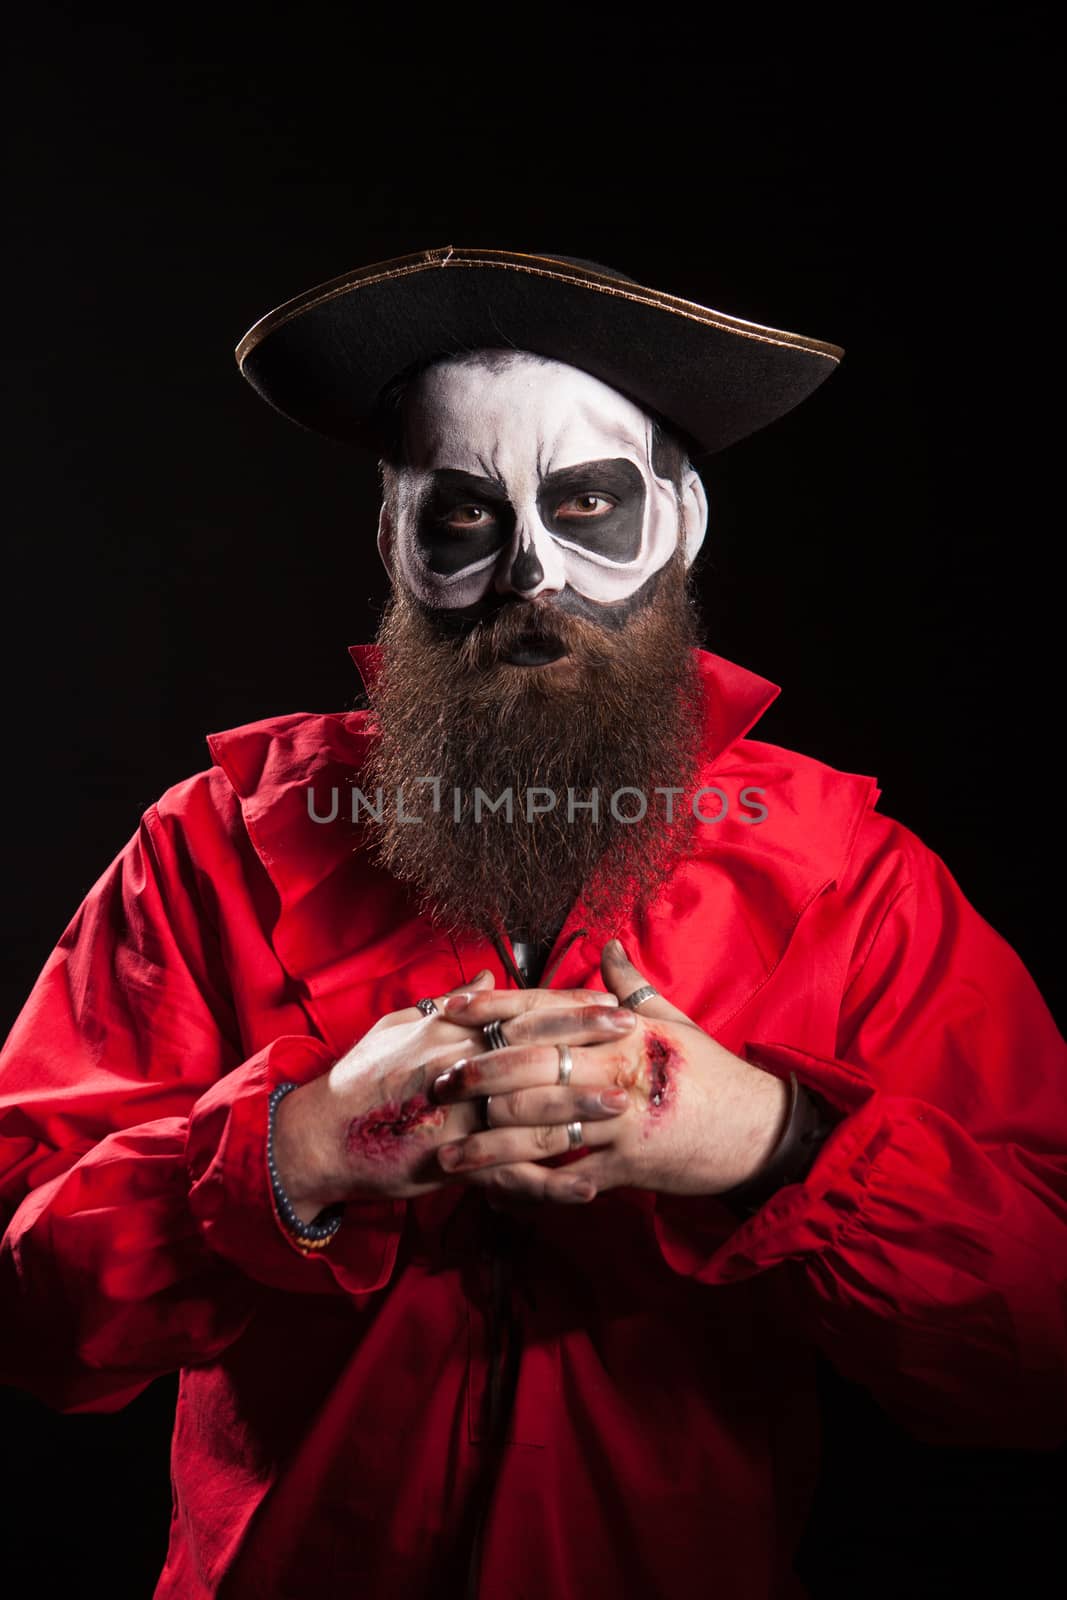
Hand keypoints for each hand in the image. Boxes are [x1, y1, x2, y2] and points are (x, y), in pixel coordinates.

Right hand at [272, 973, 629, 1214]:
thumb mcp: (400, 1028)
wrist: (318, 1137)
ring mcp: (459, 1114)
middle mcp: (459, 1065)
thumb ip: (450, 1004)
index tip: (610, 1001)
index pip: (522, 1011)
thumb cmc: (357, 1081)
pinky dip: (551, 1177)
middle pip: (535, 1049)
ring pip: (530, 1107)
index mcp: (451, 1031)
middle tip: (635, 1037)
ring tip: (625, 1104)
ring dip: (580, 1106)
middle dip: (587, 1042)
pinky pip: (511, 1170)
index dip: (569, 1007)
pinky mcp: (453, 1159)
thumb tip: (488, 976)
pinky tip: (588, 1182)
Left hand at [431, 941, 790, 1204]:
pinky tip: (491, 1194)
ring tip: (446, 1154)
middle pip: (533, 1066)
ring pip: (540, 1128)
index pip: (545, 1011)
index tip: (449, 1010)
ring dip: (488, 1143)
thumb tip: (608, 947)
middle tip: (435, 1081)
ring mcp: (619, 1120)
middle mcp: (616, 1067)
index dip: (493, 1009)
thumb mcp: (674, 1022)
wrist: (757, 1130)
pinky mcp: (624, 1166)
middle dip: (479, 1075)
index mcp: (621, 1028)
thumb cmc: (710, 1073)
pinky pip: (565, 1178)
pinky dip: (526, 1188)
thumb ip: (632, 986)